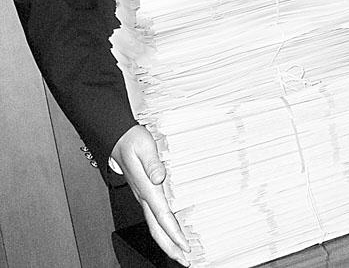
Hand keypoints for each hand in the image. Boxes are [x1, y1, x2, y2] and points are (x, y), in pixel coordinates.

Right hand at [110, 125, 190, 265]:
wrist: (118, 138)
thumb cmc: (131, 141)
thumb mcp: (144, 146)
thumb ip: (152, 162)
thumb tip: (160, 177)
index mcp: (146, 188)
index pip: (161, 216)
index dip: (173, 233)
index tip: (185, 245)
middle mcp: (144, 196)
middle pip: (157, 229)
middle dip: (171, 247)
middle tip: (186, 260)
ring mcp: (143, 197)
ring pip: (155, 226)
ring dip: (168, 242)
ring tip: (182, 254)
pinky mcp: (145, 193)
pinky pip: (155, 217)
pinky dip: (164, 230)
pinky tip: (172, 232)